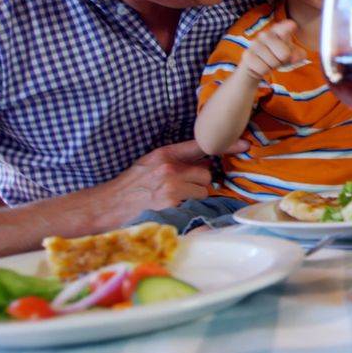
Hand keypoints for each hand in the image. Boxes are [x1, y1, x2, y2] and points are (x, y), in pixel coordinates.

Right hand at [92, 139, 248, 226]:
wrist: (106, 207)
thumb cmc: (130, 188)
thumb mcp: (150, 165)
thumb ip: (176, 160)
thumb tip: (204, 162)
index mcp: (165, 154)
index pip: (201, 145)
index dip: (226, 144)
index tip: (245, 144)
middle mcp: (170, 166)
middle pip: (206, 173)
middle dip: (199, 183)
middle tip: (180, 190)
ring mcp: (172, 184)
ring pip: (204, 190)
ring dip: (195, 196)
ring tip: (173, 200)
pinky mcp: (172, 202)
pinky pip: (196, 203)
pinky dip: (189, 207)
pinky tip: (172, 208)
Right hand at [238, 20, 302, 79]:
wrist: (256, 65)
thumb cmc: (277, 55)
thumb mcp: (291, 54)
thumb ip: (299, 55)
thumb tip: (296, 58)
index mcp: (278, 31)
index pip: (282, 28)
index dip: (287, 27)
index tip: (293, 25)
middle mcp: (265, 35)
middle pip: (285, 54)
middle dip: (284, 60)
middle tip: (277, 58)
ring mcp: (255, 44)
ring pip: (274, 63)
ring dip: (273, 66)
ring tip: (268, 61)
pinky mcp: (248, 55)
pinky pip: (263, 69)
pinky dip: (265, 71)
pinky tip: (261, 65)